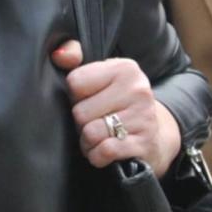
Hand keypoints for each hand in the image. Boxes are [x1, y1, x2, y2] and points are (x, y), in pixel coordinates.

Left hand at [51, 40, 181, 176]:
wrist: (152, 135)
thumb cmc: (118, 103)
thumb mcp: (101, 76)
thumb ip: (75, 60)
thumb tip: (58, 56)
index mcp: (125, 68)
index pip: (74, 82)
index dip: (75, 97)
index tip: (89, 99)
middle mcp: (137, 89)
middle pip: (80, 112)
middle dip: (81, 123)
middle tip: (95, 122)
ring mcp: (143, 117)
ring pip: (90, 133)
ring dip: (88, 142)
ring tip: (100, 137)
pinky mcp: (145, 143)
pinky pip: (105, 151)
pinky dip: (98, 156)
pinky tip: (105, 151)